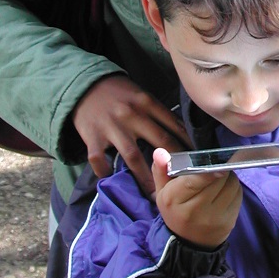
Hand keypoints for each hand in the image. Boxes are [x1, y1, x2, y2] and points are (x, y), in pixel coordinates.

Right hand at [72, 74, 188, 193]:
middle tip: (183, 181)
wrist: (82, 84)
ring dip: (145, 177)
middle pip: (159, 141)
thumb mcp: (139, 94)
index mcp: (146, 102)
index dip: (187, 142)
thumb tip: (179, 131)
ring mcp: (112, 127)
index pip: (173, 124)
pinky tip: (111, 180)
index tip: (196, 157)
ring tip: (154, 193)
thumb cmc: (116, 91)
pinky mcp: (92, 136)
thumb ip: (155, 111)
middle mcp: (131, 114)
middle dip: (174, 163)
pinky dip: (104, 172)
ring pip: (133, 157)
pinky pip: (99, 159)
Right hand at [152, 148, 241, 247]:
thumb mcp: (162, 191)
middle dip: (218, 168)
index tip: (214, 161)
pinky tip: (224, 190)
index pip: (193, 181)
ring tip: (218, 178)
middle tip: (213, 167)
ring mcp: (213, 218)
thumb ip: (161, 169)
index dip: (206, 170)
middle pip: (216, 179)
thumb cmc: (175, 209)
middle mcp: (194, 211)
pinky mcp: (229, 222)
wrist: (188, 242)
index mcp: (174, 200)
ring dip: (228, 176)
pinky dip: (233, 187)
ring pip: (230, 184)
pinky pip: (238, 194)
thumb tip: (161, 152)